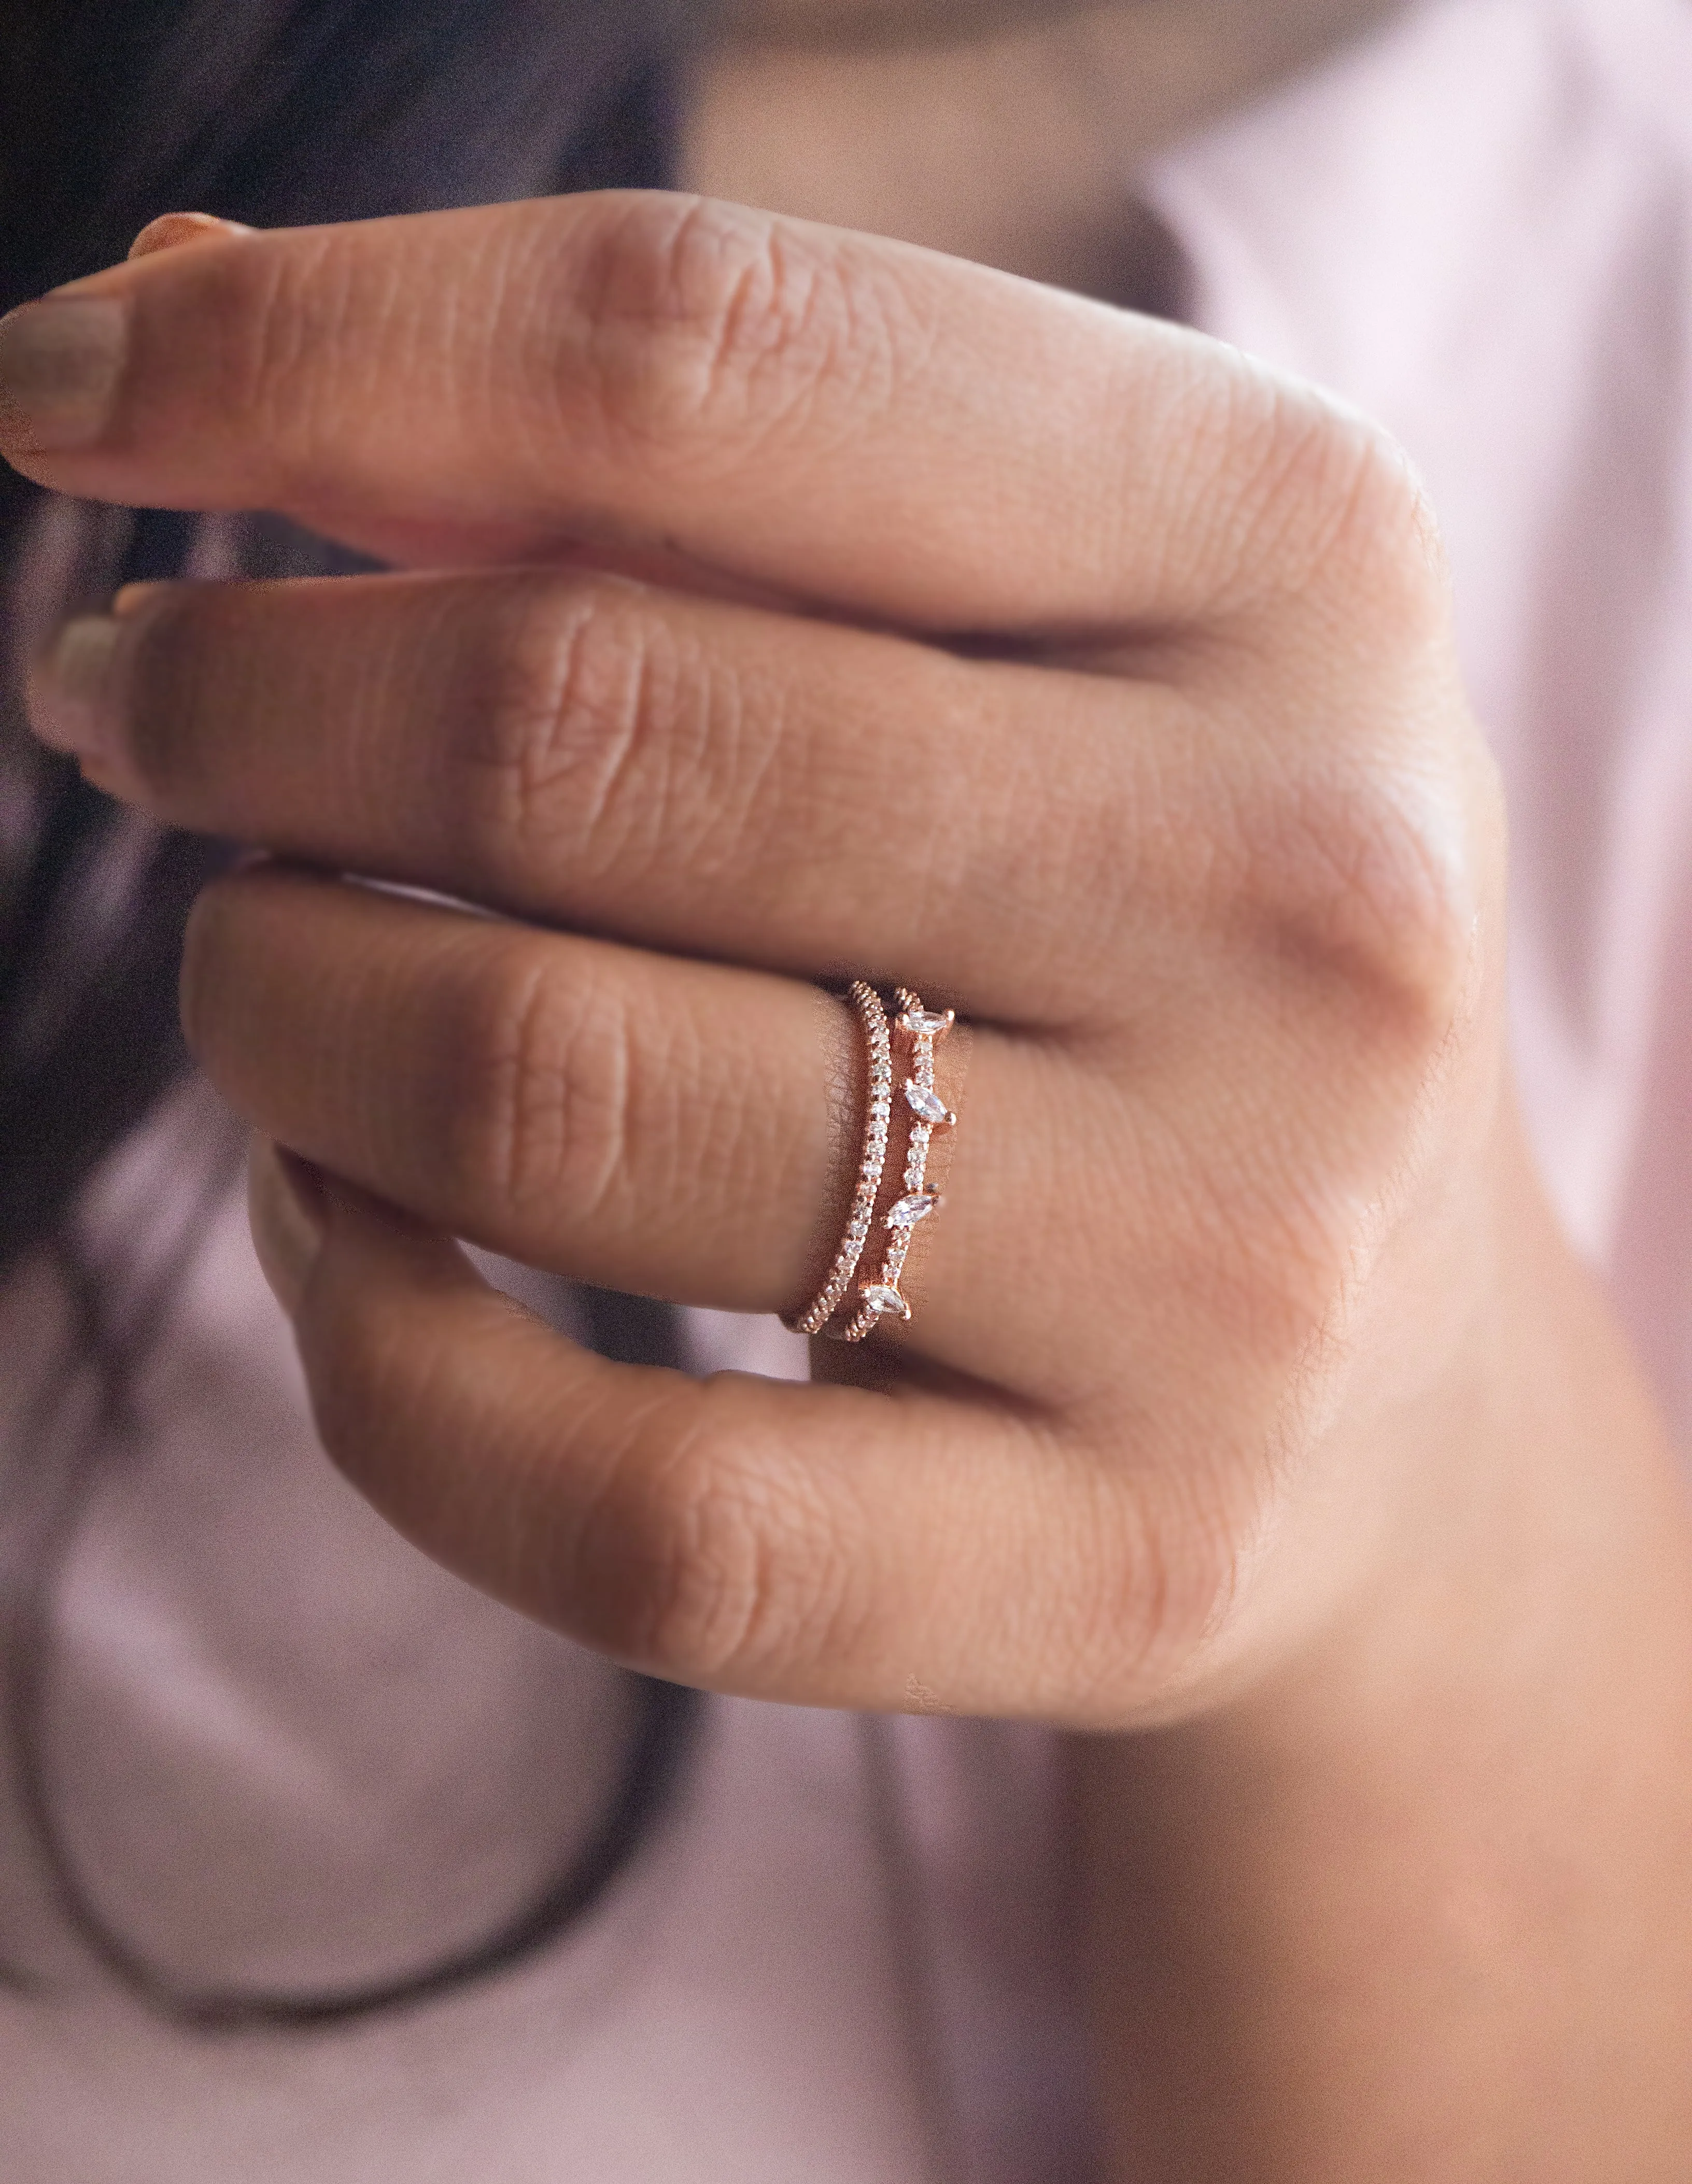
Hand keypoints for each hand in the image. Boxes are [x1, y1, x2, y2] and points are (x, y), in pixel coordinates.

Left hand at [5, 192, 1500, 1719]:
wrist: (1395, 1379)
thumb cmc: (1139, 930)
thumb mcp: (1014, 625)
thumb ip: (641, 468)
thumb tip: (173, 339)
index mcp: (1290, 554)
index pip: (699, 359)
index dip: (302, 354)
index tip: (58, 408)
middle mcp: (1305, 895)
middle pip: (582, 730)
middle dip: (246, 706)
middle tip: (147, 716)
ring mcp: (1234, 1260)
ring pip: (546, 1103)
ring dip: (280, 1017)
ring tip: (271, 982)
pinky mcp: (1125, 1560)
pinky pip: (620, 1508)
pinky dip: (374, 1361)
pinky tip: (342, 1243)